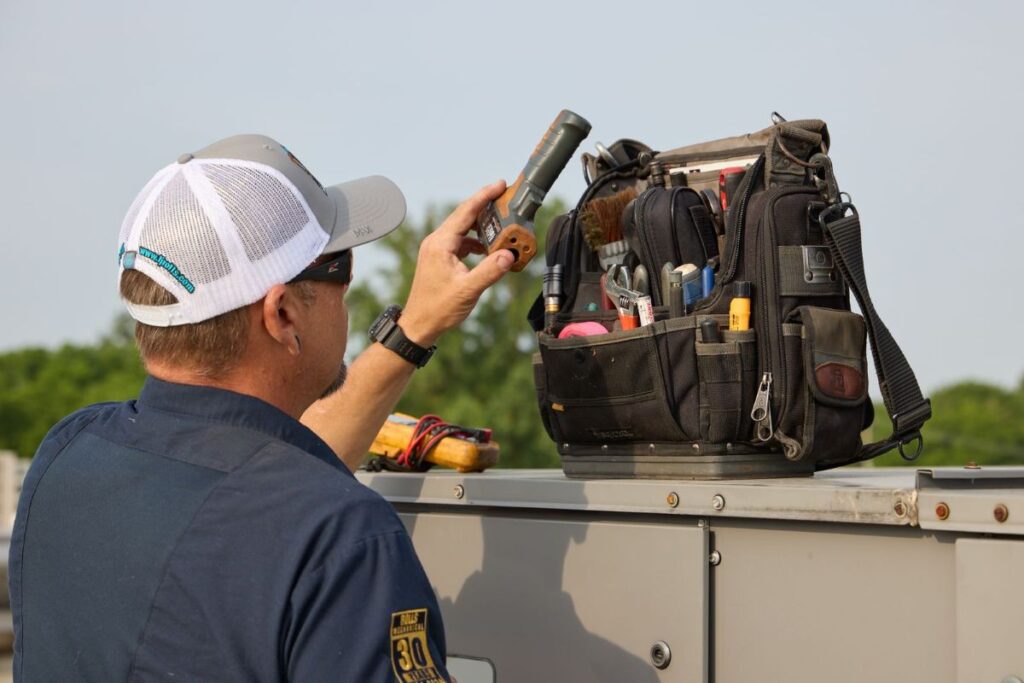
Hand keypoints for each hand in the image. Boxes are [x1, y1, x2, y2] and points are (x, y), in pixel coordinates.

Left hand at [400, 180, 514, 345]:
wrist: (419, 324)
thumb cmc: (438, 309)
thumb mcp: (467, 290)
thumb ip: (489, 271)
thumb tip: (508, 255)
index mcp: (440, 244)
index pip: (465, 212)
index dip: (484, 196)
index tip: (500, 185)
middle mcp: (436, 242)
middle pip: (464, 216)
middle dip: (485, 206)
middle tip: (505, 198)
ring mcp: (437, 249)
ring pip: (462, 228)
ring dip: (481, 226)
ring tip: (502, 224)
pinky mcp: (440, 258)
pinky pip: (460, 241)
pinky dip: (475, 241)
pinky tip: (488, 248)